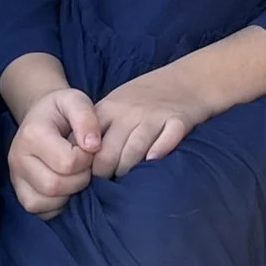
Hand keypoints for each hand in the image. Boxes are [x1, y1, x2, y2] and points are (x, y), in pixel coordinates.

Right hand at [8, 86, 101, 216]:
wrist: (41, 117)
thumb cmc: (61, 110)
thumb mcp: (75, 100)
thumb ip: (86, 118)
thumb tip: (93, 146)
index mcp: (32, 134)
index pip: (67, 162)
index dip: (86, 159)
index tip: (89, 148)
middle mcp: (18, 159)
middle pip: (54, 186)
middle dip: (79, 179)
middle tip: (85, 166)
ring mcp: (16, 178)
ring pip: (45, 203)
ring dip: (69, 194)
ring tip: (75, 176)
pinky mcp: (20, 193)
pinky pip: (40, 211)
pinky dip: (57, 205)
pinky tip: (65, 188)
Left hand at [91, 64, 207, 179]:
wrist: (187, 79)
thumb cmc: (145, 97)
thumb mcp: (115, 104)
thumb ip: (98, 128)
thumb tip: (78, 161)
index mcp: (108, 108)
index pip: (88, 142)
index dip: (87, 165)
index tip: (90, 176)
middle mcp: (129, 112)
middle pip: (108, 152)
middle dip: (106, 175)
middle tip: (108, 186)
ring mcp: (154, 116)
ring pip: (134, 151)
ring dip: (128, 170)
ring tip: (128, 183)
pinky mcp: (178, 120)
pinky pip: (166, 140)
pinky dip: (159, 152)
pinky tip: (153, 163)